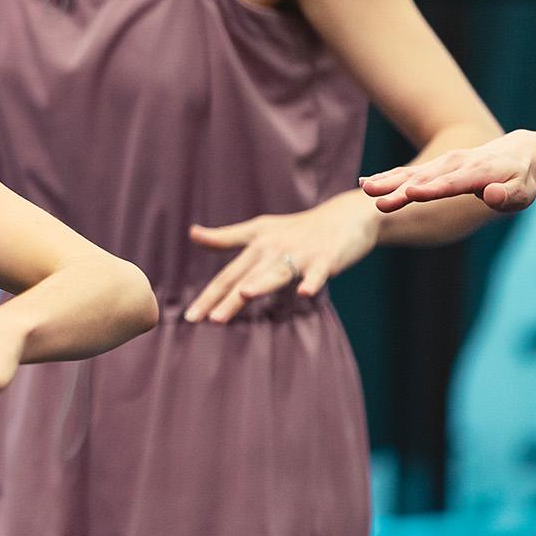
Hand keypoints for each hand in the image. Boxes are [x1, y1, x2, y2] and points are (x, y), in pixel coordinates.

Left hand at [184, 192, 379, 322]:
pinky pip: (317, 274)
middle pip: (247, 277)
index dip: (209, 295)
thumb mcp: (259, 229)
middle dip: (227, 299)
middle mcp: (273, 249)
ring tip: (244, 294)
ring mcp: (299, 254)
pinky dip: (311, 282)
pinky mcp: (326, 258)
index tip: (190, 317)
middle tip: (208, 319)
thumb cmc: (297, 228)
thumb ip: (226, 237)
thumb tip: (192, 233)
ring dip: (261, 283)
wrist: (345, 216)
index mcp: (256, 244)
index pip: (228, 274)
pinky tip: (304, 293)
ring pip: (277, 272)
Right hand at [360, 129, 535, 212]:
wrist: (517, 152)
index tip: (411, 195)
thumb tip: (490, 195)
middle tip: (375, 197)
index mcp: (479, 172)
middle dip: (398, 188)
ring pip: (411, 173)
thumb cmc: (521, 178)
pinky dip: (387, 176)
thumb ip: (508, 195)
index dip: (432, 190)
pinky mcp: (434, 167)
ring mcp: (442, 163)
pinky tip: (365, 182)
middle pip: (424, 178)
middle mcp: (456, 164)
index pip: (453, 183)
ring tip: (364, 189)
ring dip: (386, 181)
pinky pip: (408, 172)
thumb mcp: (524, 191)